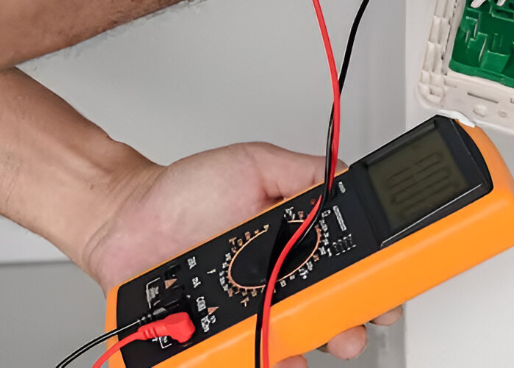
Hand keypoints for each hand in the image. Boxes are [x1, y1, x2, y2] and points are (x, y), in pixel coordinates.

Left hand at [80, 142, 400, 365]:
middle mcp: (278, 279)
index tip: (388, 289)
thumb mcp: (254, 165)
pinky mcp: (223, 335)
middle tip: (354, 323)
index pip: (347, 265)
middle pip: (331, 312)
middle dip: (352, 323)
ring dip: (315, 346)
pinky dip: (269, 364)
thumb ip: (302, 172)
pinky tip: (278, 360)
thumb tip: (347, 178)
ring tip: (319, 342)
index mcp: (295, 241)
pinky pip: (251, 359)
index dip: (374, 281)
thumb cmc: (185, 192)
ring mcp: (252, 310)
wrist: (125, 220)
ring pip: (297, 341)